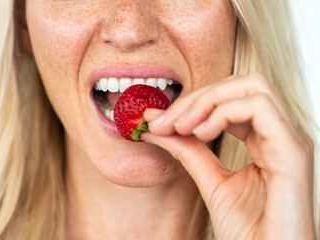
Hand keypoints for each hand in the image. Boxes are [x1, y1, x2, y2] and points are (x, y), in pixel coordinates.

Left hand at [141, 73, 315, 239]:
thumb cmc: (248, 230)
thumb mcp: (210, 180)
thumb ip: (189, 150)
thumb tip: (158, 126)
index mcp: (264, 138)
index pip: (229, 99)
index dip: (192, 103)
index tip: (158, 120)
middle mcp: (279, 133)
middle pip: (240, 84)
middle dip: (197, 97)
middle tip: (165, 119)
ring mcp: (289, 139)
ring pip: (251, 86)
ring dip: (207, 100)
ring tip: (181, 126)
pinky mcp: (293, 150)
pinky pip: (258, 107)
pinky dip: (222, 112)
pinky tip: (200, 133)